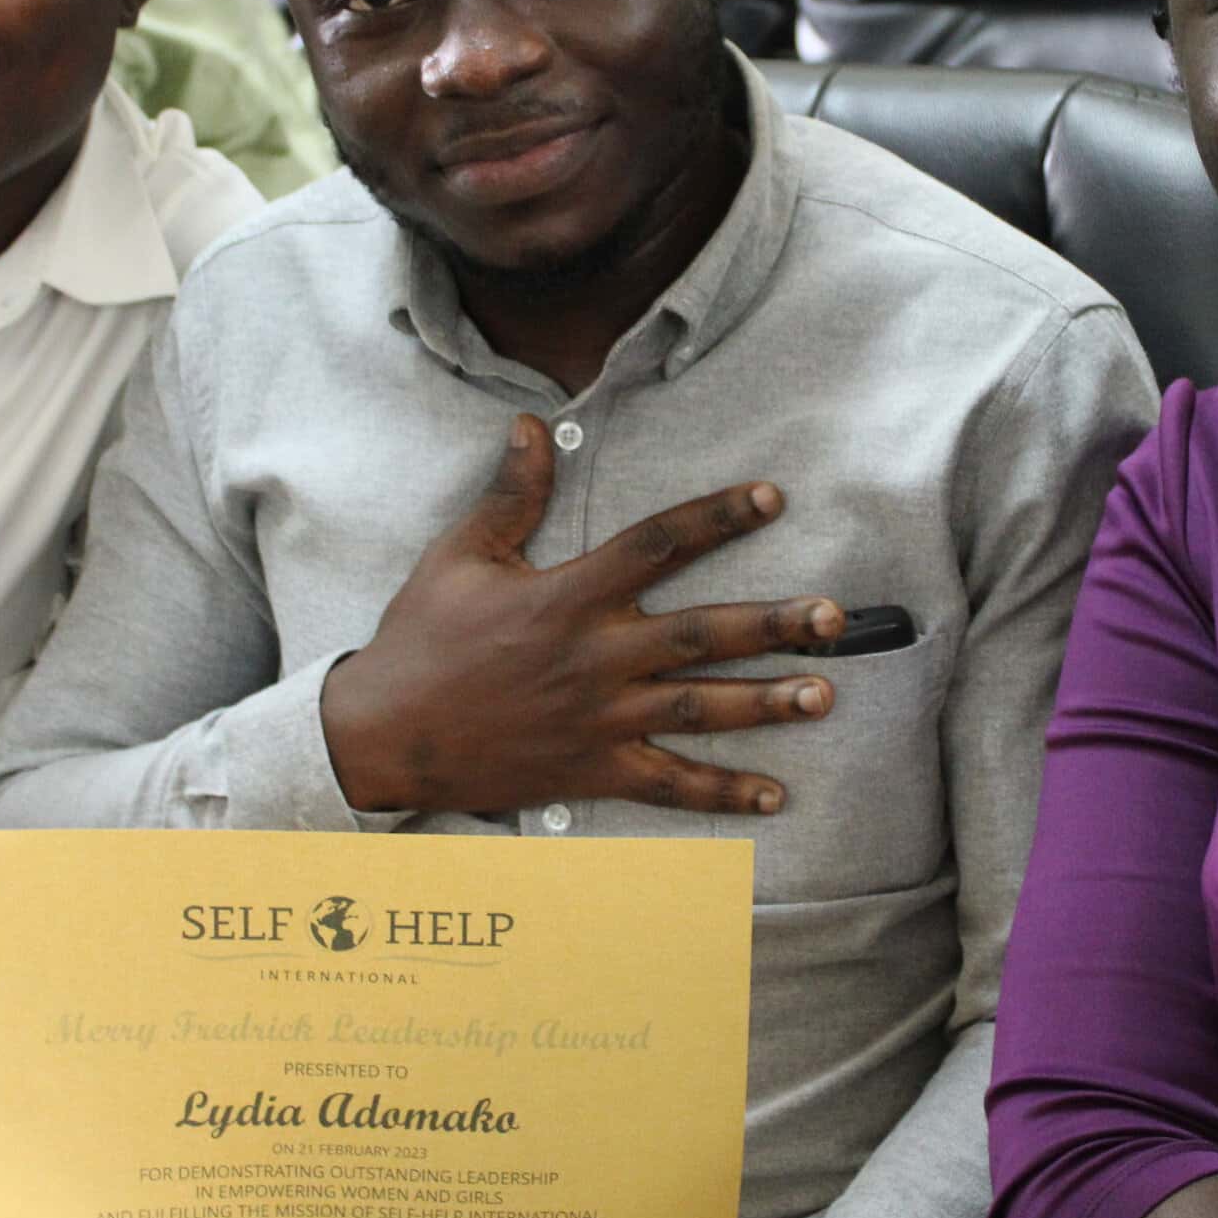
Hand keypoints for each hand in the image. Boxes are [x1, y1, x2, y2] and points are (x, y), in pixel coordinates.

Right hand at [320, 415, 843, 817]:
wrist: (384, 736)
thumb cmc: (421, 640)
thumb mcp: (460, 556)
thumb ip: (511, 495)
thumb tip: (530, 424)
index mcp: (567, 597)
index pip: (657, 545)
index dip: (717, 517)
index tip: (771, 498)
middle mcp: (595, 658)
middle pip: (700, 634)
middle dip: (772, 625)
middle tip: (833, 616)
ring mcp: (598, 720)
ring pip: (698, 709)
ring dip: (766, 704)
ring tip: (825, 696)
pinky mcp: (593, 771)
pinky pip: (669, 786)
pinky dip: (723, 792)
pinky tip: (776, 794)